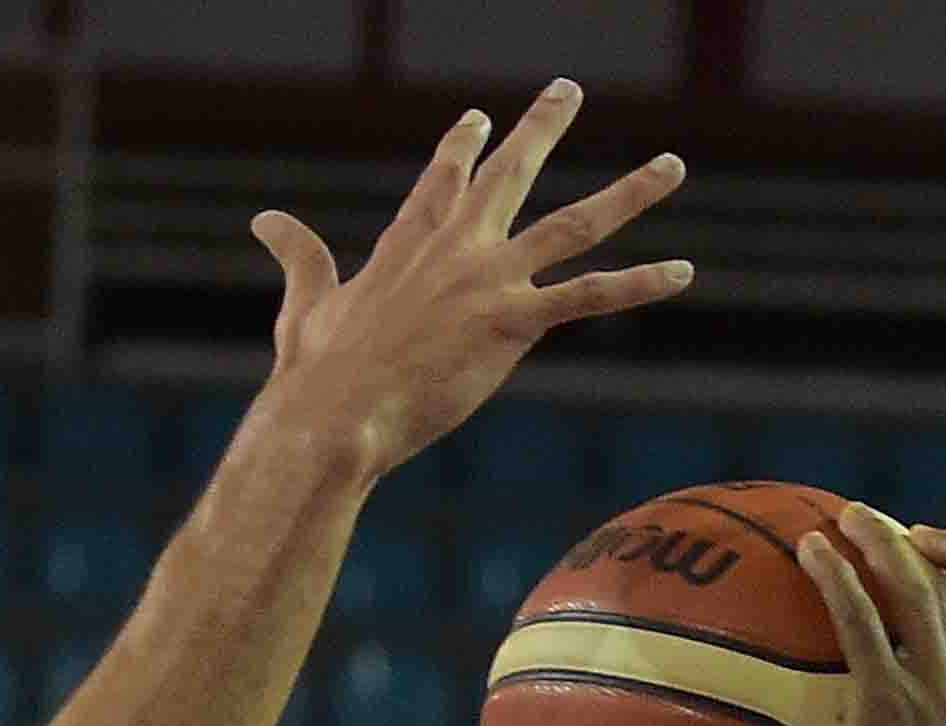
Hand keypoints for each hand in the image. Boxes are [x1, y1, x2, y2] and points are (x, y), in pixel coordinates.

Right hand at [249, 83, 690, 479]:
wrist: (332, 415)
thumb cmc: (314, 372)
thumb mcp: (304, 304)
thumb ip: (299, 257)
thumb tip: (263, 218)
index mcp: (407, 245)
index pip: (442, 181)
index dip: (462, 146)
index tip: (480, 117)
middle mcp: (455, 248)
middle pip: (510, 173)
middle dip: (541, 127)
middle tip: (567, 89)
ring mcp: (488, 280)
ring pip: (575, 223)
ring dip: (630, 193)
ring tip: (671, 165)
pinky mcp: (513, 322)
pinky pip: (590, 295)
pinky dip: (639, 282)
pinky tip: (682, 270)